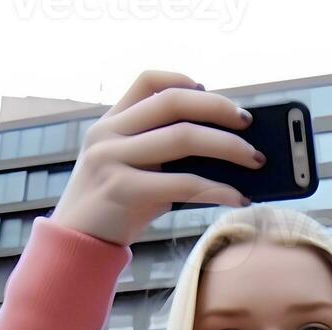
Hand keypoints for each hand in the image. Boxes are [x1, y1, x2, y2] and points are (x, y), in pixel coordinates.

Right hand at [49, 69, 263, 247]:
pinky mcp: (122, 189)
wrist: (76, 246)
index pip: (147, 81)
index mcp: (109, 123)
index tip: (210, 91)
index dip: (182, 80)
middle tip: (248, 123)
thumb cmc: (114, 210)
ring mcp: (112, 159)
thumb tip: (226, 148)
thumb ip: (163, 153)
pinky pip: (183, 183)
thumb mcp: (131, 171)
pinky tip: (237, 197)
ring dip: (229, 147)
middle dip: (218, 109)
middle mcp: (107, 134)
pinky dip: (218, 189)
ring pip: (183, 138)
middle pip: (174, 103)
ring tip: (255, 160)